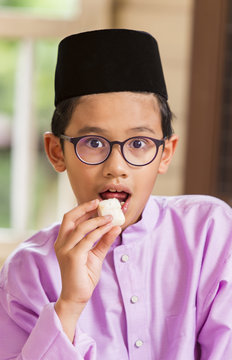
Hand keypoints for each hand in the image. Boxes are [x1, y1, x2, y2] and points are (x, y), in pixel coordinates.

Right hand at [54, 199, 120, 340]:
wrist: (77, 297)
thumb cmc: (84, 275)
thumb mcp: (96, 254)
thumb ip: (104, 240)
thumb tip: (115, 226)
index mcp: (63, 241)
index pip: (70, 219)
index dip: (83, 209)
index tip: (97, 203)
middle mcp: (61, 243)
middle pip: (70, 218)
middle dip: (85, 208)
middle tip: (99, 203)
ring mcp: (65, 250)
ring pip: (81, 227)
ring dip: (97, 220)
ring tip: (110, 217)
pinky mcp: (73, 257)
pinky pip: (88, 239)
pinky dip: (100, 231)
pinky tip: (109, 228)